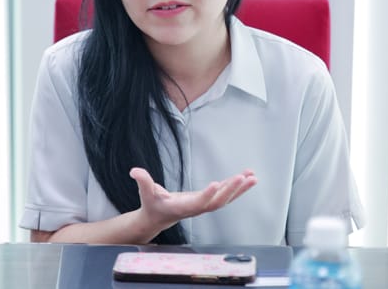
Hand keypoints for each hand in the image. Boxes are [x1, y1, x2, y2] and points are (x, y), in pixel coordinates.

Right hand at [129, 167, 256, 233]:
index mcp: (184, 207)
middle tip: (243, 177)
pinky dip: (238, 186)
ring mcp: (205, 204)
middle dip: (231, 190)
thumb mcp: (146, 193)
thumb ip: (143, 181)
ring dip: (240, 188)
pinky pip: (226, 193)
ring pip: (226, 198)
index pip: (198, 203)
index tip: (215, 184)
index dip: (207, 195)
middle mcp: (198, 207)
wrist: (159, 217)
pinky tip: (248, 176)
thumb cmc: (152, 204)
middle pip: (217, 201)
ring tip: (253, 177)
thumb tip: (134, 171)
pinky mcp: (208, 199)